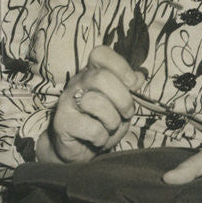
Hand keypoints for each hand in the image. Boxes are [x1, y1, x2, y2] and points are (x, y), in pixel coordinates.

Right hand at [39, 45, 141, 163]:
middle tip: (128, 113)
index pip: (100, 54)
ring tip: (111, 127)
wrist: (79, 148)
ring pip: (97, 103)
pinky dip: (102, 137)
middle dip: (123, 99)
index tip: (133, 84)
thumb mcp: (120, 103)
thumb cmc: (102, 121)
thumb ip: (129, 88)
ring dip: (113, 121)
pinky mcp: (62, 122)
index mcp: (92, 73)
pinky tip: (99, 139)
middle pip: (101, 78)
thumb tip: (139, 77)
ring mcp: (67, 101)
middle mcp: (77, 83)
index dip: (120, 66)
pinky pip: (92, 128)